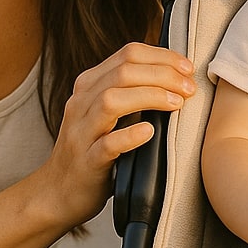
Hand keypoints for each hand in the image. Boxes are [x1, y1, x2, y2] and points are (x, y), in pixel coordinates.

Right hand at [41, 42, 193, 226]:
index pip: (128, 54)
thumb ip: (131, 91)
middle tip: (189, 88)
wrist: (58, 193)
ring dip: (150, 96)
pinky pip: (107, 144)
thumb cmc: (93, 149)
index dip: (162, 57)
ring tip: (177, 104)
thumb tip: (176, 75)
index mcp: (90, 85)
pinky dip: (129, 135)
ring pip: (111, 101)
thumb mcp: (108, 113)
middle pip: (123, 72)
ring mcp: (82, 132)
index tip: (187, 68)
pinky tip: (149, 131)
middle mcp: (82, 103)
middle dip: (163, 74)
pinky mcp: (86, 162)